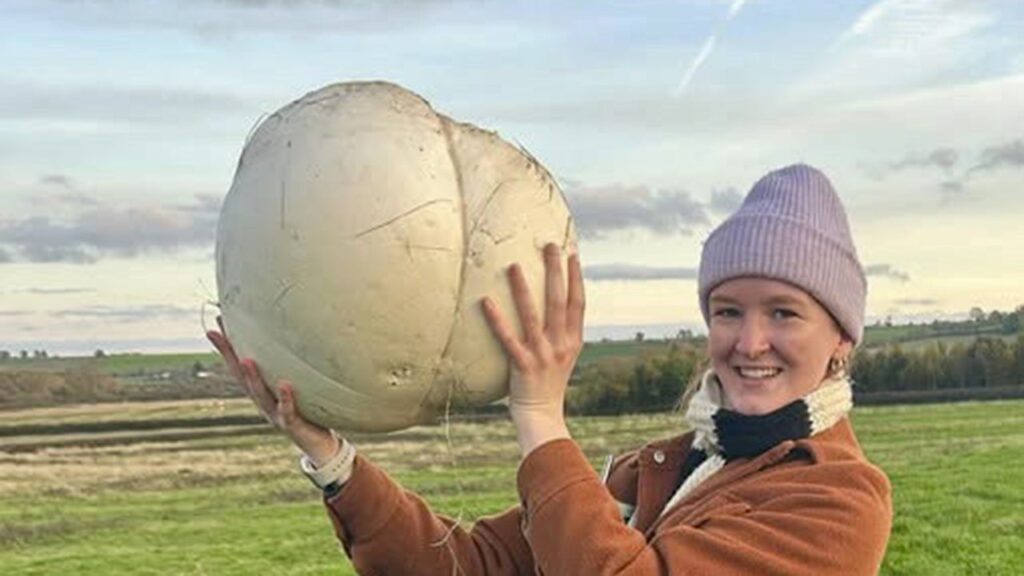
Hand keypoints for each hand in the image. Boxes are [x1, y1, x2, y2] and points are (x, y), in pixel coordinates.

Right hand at [206, 316, 339, 465]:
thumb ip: (296, 365)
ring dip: (252, 378)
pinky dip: (286, 398)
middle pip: (241, 376)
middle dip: (228, 355)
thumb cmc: (310, 411)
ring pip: (260, 394)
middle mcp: (264, 401)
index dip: (228, 345)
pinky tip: (284, 384)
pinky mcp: (291, 425)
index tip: (217, 320)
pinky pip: (288, 411)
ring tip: (246, 359)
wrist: (320, 445)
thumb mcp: (300, 385)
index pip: (241, 364)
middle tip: (217, 333)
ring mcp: (275, 414)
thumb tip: (301, 332)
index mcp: (263, 390)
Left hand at [482, 243, 584, 456]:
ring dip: (523, 289)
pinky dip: (497, 319)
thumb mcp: (563, 356)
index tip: (572, 254)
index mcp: (573, 341)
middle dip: (555, 272)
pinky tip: (485, 301)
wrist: (541, 416)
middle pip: (559, 301)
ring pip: (532, 315)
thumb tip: (554, 306)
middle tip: (549, 245)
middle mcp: (560, 345)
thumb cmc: (548, 383)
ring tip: (513, 265)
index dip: (576, 278)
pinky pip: (507, 338)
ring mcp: (542, 355)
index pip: (578, 303)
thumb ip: (562, 333)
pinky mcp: (522, 365)